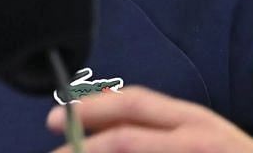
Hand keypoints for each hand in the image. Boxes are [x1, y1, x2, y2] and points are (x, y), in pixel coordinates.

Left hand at [47, 86, 252, 152]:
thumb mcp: (200, 135)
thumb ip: (160, 128)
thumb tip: (106, 118)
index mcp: (192, 120)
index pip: (135, 104)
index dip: (91, 108)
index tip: (58, 116)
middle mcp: (194, 137)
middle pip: (126, 137)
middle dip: (82, 144)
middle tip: (52, 152)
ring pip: (131, 152)